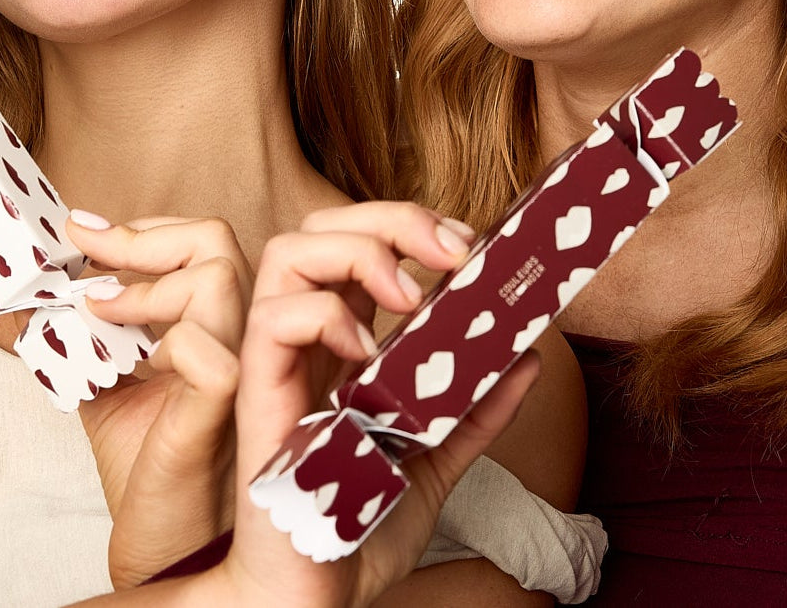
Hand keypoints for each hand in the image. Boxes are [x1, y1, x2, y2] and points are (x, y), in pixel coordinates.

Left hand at [66, 214, 251, 587]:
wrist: (163, 539)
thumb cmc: (147, 462)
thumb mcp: (106, 379)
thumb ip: (87, 330)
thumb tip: (36, 286)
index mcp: (216, 318)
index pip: (198, 239)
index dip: (139, 227)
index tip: (79, 230)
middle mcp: (238, 332)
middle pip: (215, 239)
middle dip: (141, 235)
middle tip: (84, 245)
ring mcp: (239, 365)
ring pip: (218, 277)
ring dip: (144, 283)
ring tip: (100, 307)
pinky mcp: (223, 406)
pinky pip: (203, 347)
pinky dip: (158, 338)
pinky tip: (129, 362)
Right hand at [208, 203, 541, 607]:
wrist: (311, 606)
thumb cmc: (355, 533)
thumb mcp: (434, 464)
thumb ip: (475, 411)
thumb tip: (528, 359)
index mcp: (340, 346)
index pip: (356, 243)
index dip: (408, 225)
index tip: (468, 247)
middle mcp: (305, 341)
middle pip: (322, 227)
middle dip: (391, 217)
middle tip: (454, 251)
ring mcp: (278, 363)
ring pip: (289, 252)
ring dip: (359, 250)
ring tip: (411, 294)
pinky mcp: (258, 395)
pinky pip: (274, 318)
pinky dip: (326, 313)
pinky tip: (366, 351)